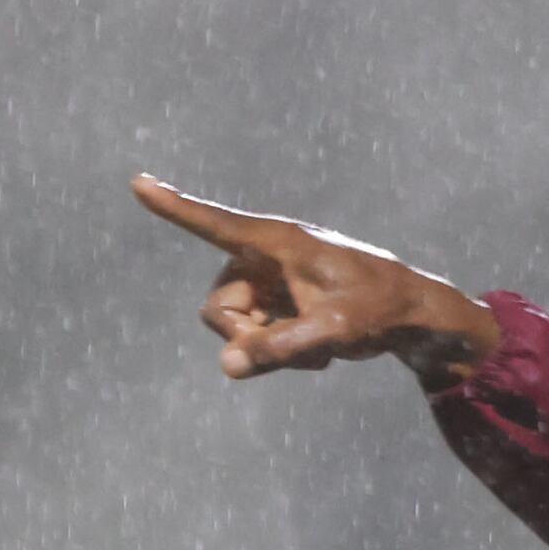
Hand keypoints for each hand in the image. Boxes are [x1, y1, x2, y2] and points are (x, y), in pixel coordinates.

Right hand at [132, 176, 499, 384]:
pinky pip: (252, 336)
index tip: (137, 182)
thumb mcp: (334, 331)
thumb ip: (281, 348)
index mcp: (278, 241)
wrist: (411, 317)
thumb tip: (227, 366)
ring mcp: (268, 281)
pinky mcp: (275, 302)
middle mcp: (265, 257)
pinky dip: (279, 350)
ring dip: (267, 347)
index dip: (174, 207)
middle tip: (295, 350)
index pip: (215, 224)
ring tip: (316, 350)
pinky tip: (318, 351)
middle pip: (218, 306)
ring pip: (232, 326)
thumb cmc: (379, 310)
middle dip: (247, 336)